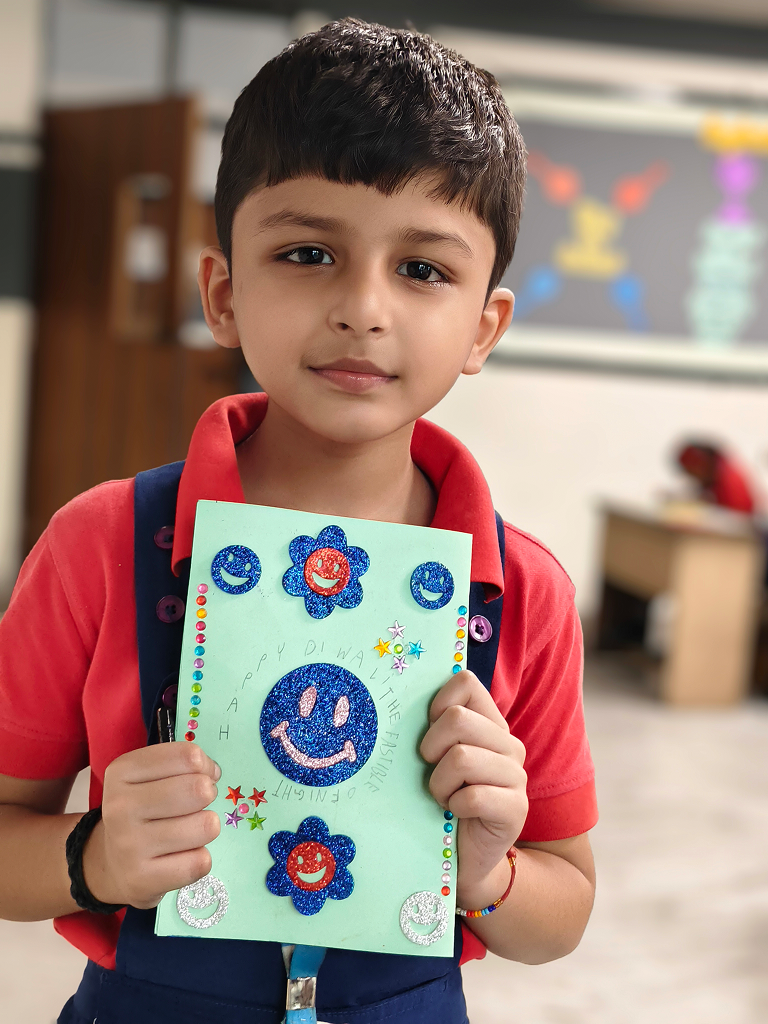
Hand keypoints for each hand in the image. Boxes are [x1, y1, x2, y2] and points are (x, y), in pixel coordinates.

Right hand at [82, 743, 221, 908]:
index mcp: (121, 771)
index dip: (205, 765)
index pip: (188, 756)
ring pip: (205, 826)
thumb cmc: (141, 811)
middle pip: (198, 790)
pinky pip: (200, 862)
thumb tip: (213, 774)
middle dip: (208, 795)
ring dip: (207, 828)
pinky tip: (182, 856)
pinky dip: (200, 858)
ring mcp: (128, 846)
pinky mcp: (142, 880)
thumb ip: (183, 765)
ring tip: (189, 831)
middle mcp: (120, 807)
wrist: (109, 863)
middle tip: (198, 804)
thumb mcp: (149, 776)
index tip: (201, 775)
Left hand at [420, 670, 526, 907]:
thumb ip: (432, 726)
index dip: (438, 704)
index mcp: (489, 723)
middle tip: (432, 771)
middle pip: (457, 719)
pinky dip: (454, 806)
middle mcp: (508, 744)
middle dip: (431, 748)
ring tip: (443, 797)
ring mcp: (517, 776)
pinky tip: (455, 814)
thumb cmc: (442, 801)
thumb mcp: (435, 757)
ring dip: (440, 783)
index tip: (428, 731)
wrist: (463, 859)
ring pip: (461, 758)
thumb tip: (402, 693)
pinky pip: (472, 796)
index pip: (466, 682)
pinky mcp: (516, 809)